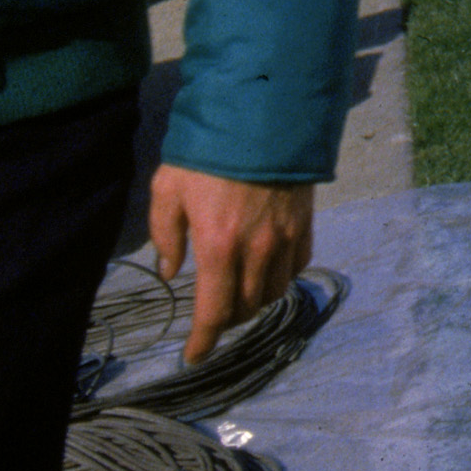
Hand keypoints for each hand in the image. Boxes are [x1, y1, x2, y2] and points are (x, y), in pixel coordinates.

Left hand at [147, 165, 313, 365]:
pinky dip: (282, 278)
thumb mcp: (168, 189)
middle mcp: (257, 250)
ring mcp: (286, 237)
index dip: (203, 340)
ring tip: (240, 297)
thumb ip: (166, 234)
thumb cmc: (208, 153)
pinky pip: (298, 265)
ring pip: (275, 292)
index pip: (214, 311)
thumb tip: (172, 270)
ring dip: (255, 303)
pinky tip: (269, 272)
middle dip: (227, 322)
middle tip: (212, 319)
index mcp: (218, 246)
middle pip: (246, 307)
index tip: (194, 355)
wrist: (262, 115)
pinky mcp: (305, 223)